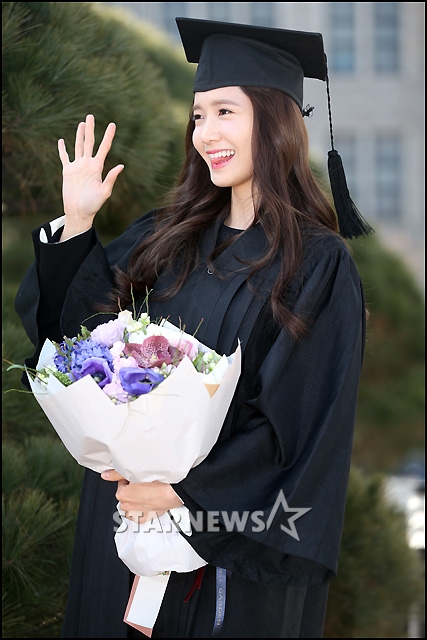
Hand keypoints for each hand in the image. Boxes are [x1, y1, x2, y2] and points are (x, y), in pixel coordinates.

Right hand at [58, 114, 123, 239]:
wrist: (79, 212)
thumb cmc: (93, 205)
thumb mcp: (104, 192)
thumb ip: (111, 178)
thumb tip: (121, 165)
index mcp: (97, 167)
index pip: (104, 148)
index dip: (108, 136)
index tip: (112, 124)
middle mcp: (88, 164)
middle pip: (89, 142)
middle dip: (90, 129)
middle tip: (91, 115)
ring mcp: (77, 167)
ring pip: (78, 147)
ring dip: (79, 135)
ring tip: (82, 124)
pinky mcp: (67, 171)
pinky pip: (64, 157)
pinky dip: (62, 149)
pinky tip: (61, 141)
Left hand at [101, 470, 183, 522]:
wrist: (174, 493)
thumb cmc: (159, 483)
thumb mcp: (136, 473)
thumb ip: (118, 474)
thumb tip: (105, 474)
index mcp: (122, 495)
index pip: (122, 482)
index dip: (131, 478)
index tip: (139, 477)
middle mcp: (126, 506)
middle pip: (126, 493)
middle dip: (133, 488)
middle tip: (144, 483)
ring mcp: (135, 514)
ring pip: (131, 503)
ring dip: (136, 498)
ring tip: (148, 491)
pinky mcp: (144, 518)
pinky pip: (137, 513)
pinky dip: (141, 508)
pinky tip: (149, 501)